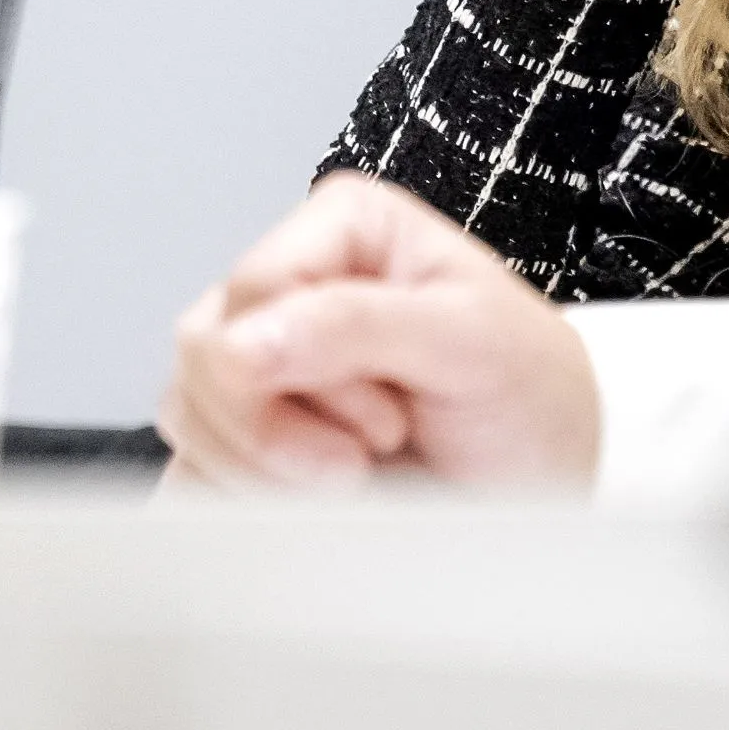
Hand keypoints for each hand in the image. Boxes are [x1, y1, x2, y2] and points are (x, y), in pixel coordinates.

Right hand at [155, 174, 602, 488]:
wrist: (539, 484)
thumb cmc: (529, 397)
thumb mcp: (474, 343)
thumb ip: (359, 324)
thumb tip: (240, 343)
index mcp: (345, 227)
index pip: (255, 290)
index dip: (311, 372)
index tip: (388, 420)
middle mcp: (291, 283)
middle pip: (206, 357)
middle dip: (286, 431)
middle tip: (376, 454)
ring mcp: (257, 358)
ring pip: (189, 415)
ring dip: (271, 472)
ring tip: (360, 474)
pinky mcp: (239, 431)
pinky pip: (189, 468)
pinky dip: (246, 502)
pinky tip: (314, 502)